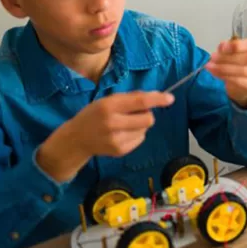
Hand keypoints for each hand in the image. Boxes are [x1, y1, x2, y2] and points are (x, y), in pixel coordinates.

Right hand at [37, 91, 174, 181]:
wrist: (76, 139)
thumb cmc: (94, 115)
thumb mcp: (107, 100)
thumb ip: (130, 98)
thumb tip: (157, 97)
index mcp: (109, 106)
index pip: (140, 101)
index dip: (157, 99)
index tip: (170, 98)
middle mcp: (113, 123)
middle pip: (148, 118)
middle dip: (147, 114)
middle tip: (134, 113)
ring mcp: (116, 139)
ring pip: (145, 129)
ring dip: (140, 125)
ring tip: (124, 124)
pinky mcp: (120, 151)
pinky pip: (140, 139)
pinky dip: (136, 134)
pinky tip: (121, 134)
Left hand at [205, 38, 246, 107]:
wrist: (245, 81)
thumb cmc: (242, 60)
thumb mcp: (236, 50)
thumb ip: (230, 46)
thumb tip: (222, 46)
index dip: (236, 46)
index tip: (221, 47)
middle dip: (228, 58)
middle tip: (213, 58)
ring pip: (243, 70)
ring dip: (224, 68)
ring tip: (210, 66)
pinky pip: (239, 81)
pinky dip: (224, 76)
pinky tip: (215, 73)